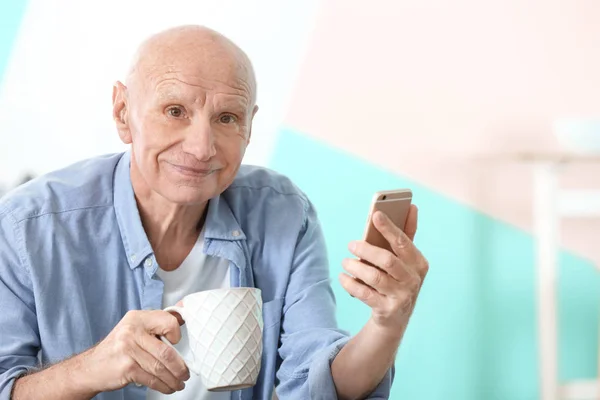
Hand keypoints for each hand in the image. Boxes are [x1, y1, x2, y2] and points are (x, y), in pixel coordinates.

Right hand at [85, 310, 189, 393]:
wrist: (91, 367)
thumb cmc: (120, 347)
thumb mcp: (137, 327)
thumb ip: (160, 320)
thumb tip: (184, 309)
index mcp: (138, 318)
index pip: (168, 322)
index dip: (177, 335)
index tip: (178, 344)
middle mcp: (132, 331)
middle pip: (166, 351)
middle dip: (180, 366)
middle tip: (185, 374)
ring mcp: (128, 349)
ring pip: (160, 367)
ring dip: (173, 379)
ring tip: (179, 383)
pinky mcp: (126, 368)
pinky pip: (151, 379)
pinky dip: (163, 385)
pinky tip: (168, 387)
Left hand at [339, 205, 428, 335]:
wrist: (396, 317)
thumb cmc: (398, 279)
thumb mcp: (405, 260)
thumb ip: (405, 235)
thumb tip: (412, 207)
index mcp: (419, 263)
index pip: (403, 242)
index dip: (389, 228)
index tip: (376, 214)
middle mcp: (413, 280)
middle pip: (388, 260)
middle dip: (367, 250)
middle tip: (351, 244)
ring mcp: (401, 297)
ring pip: (375, 277)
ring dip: (356, 267)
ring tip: (346, 261)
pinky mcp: (387, 310)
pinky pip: (365, 294)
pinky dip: (351, 284)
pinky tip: (343, 276)